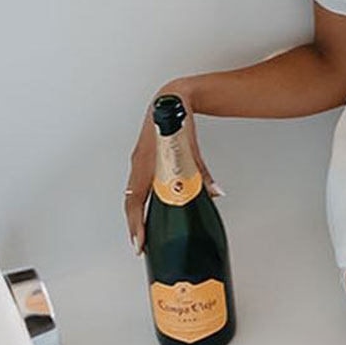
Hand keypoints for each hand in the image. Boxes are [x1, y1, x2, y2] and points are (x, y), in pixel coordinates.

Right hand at [124, 78, 220, 256]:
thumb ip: (202, 173)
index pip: (136, 201)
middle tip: (141, 245)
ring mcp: (138, 162)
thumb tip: (215, 193)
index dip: (137, 224)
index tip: (139, 243)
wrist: (171, 99)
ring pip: (132, 195)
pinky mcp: (143, 159)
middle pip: (130, 202)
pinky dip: (140, 201)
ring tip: (143, 233)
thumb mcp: (191, 150)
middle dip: (135, 226)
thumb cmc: (178, 119)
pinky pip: (137, 185)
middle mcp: (138, 164)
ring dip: (136, 215)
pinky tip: (148, 210)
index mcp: (145, 163)